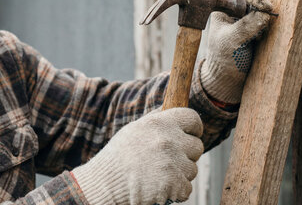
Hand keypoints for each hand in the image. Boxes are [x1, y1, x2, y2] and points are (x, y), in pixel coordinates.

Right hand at [72, 108, 203, 204]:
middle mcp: (168, 139)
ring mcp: (171, 162)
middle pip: (197, 147)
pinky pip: (186, 188)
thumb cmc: (118, 157)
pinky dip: (175, 192)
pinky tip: (159, 187)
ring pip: (192, 169)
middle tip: (168, 161)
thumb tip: (172, 110)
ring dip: (179, 174)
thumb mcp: (135, 129)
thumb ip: (156, 120)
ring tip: (158, 175)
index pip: (193, 118)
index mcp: (158, 123)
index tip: (192, 135)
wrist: (104, 183)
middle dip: (186, 155)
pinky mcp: (173, 184)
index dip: (194, 128)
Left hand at [200, 0, 272, 104]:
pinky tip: (261, 41)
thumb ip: (245, 27)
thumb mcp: (231, 42)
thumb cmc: (223, 59)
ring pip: (265, 10)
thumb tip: (264, 14)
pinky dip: (271, 28)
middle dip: (264, 6)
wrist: (229, 79)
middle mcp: (236, 10)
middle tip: (271, 16)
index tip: (265, 7)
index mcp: (223, 7)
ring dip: (267, 19)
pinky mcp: (260, 29)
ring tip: (258, 37)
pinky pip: (271, 22)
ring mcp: (249, 19)